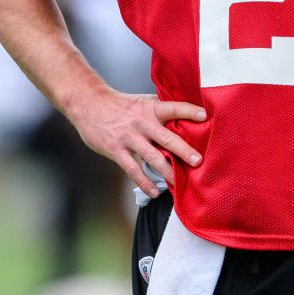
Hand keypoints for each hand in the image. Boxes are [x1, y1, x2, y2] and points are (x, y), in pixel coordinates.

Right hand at [69, 88, 206, 198]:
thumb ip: (161, 110)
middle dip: (183, 150)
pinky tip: (156, 192)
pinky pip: (133, 169)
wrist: (89, 105)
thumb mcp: (142, 102)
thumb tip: (186, 118)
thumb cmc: (121, 105)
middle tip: (198, 161)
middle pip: (166, 138)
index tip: (204, 116)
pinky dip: (145, 182)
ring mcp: (129, 137)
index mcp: (151, 108)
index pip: (174, 107)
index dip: (189, 110)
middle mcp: (142, 122)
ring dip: (167, 171)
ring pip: (152, 157)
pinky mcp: (116, 150)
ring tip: (179, 183)